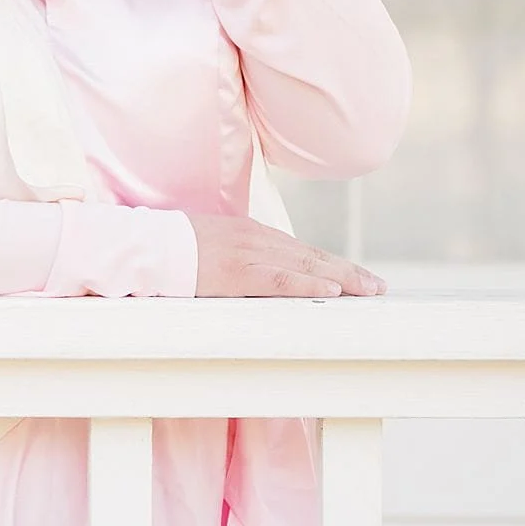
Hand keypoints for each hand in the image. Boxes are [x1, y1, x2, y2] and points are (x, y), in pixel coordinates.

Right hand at [188, 215, 383, 298]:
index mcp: (253, 235)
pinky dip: (309, 284)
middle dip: (349, 271)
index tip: (357, 276)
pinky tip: (333, 290)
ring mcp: (249, 255)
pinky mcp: (237, 273)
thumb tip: (257, 276)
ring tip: (369, 290)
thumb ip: (240, 258)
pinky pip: (280, 280)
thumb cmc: (174, 250)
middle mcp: (258, 240)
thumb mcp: (214, 249)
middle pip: (313, 256)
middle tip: (378, 286)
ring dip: (342, 279)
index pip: (302, 251)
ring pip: (306, 266)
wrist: (146, 245)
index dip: (332, 264)